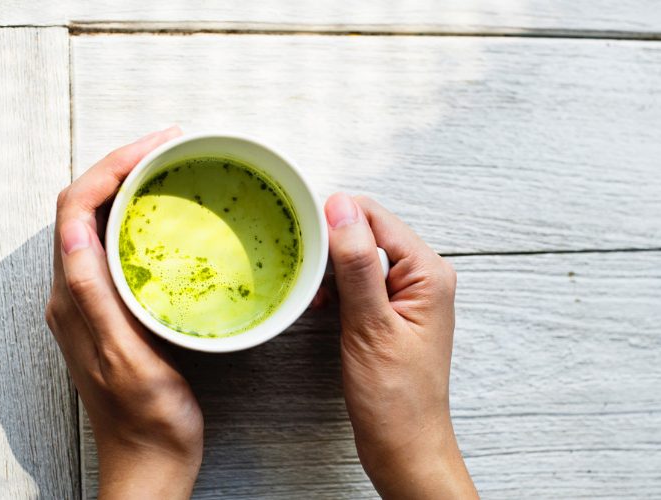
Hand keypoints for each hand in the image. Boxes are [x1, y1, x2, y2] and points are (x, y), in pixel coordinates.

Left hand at [45, 127, 203, 498]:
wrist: (151, 455)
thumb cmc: (146, 416)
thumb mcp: (125, 358)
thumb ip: (95, 297)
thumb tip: (75, 231)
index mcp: (72, 297)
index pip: (76, 208)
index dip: (111, 167)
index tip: (156, 146)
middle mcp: (75, 291)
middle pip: (85, 206)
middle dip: (122, 165)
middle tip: (170, 146)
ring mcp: (93, 298)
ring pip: (101, 221)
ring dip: (130, 186)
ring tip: (170, 167)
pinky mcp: (115, 307)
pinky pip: (119, 245)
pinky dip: (141, 217)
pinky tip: (170, 215)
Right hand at [324, 193, 476, 498]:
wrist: (404, 445)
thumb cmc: (395, 397)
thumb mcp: (370, 325)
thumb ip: (357, 264)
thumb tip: (342, 208)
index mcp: (428, 272)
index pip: (376, 217)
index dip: (336, 218)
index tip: (303, 230)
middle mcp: (422, 276)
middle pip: (368, 233)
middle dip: (332, 246)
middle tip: (306, 270)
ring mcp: (407, 294)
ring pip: (360, 257)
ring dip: (332, 269)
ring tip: (317, 294)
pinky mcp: (391, 311)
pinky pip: (360, 281)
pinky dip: (337, 287)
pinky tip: (323, 304)